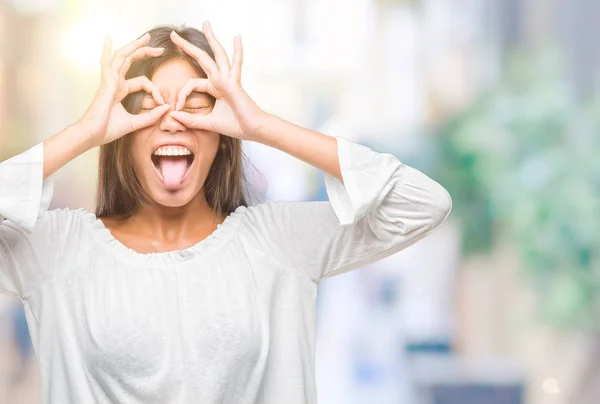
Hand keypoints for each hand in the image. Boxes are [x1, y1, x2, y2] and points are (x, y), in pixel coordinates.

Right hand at [78, 33, 170, 146]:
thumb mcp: (135, 123)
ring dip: (134, 46)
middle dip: (145, 52)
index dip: (155, 91)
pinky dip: (107, 51)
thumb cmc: (108, 130)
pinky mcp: (106, 84)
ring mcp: (109, 81)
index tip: (163, 103)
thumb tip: (167, 108)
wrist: (92, 135)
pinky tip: (108, 38)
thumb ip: (151, 116)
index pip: (142, 82)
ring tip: (146, 38)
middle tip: (160, 49)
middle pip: (131, 61)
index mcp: (120, 91)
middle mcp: (114, 83)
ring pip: (122, 57)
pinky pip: (107, 63)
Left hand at [168, 21, 266, 140]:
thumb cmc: (235, 125)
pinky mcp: (235, 83)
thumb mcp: (208, 123)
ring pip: (218, 55)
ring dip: (212, 39)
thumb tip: (173, 117)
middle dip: (187, 46)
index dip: (181, 94)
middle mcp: (220, 80)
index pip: (191, 83)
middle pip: (201, 58)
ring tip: (206, 24)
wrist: (252, 129)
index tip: (176, 109)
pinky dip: (238, 52)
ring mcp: (228, 79)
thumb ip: (191, 120)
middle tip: (174, 35)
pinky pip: (237, 65)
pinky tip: (238, 38)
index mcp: (214, 87)